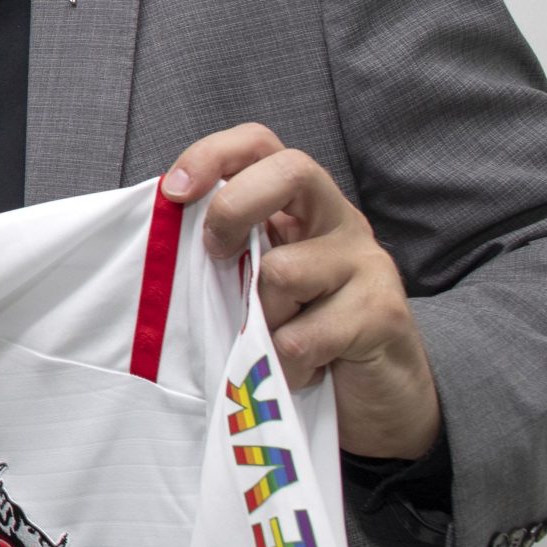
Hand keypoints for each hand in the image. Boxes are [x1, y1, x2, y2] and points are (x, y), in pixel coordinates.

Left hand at [165, 124, 439, 461]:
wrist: (381, 400)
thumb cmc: (302, 336)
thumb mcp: (255, 286)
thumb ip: (226, 254)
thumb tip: (163, 236)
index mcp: (300, 207)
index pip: (261, 145)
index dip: (213, 154)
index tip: (172, 192)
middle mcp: (338, 221)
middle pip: (290, 171)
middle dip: (234, 208)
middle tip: (218, 258)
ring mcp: (367, 262)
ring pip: (283, 271)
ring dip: (262, 320)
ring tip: (278, 344)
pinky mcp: (384, 312)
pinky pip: (301, 335)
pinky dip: (286, 364)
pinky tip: (304, 371)